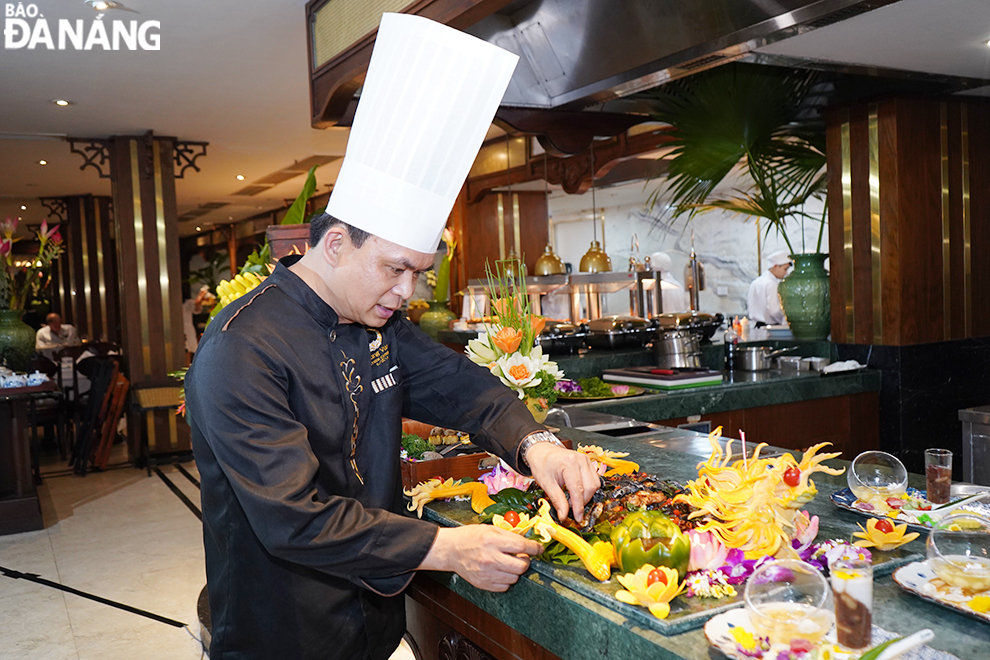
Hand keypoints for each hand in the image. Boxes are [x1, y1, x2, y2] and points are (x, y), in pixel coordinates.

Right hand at [420, 525, 542, 591]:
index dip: (534, 548)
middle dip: (526, 561)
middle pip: (521, 566)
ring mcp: (486, 573)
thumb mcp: (490, 529)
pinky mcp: (483, 583)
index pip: (521, 546)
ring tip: (508, 563)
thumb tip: (527, 544)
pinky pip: (504, 587)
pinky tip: (500, 571)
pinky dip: (506, 580)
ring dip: (515, 571)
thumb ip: (509, 536)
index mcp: (492, 541)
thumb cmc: (470, 537)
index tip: (539, 549)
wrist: (451, 550)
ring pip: (514, 578)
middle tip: (522, 556)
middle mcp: (490, 558)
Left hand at [524, 443, 599, 523]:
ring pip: (595, 485)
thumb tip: (564, 516)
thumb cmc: (542, 464)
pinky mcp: (588, 463)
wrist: (542, 451)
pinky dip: (587, 489)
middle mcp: (581, 460)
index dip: (578, 506)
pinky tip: (576, 491)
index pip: (578, 490)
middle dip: (582, 501)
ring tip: (572, 498)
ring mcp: (586, 460)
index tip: (578, 518)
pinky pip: (594, 480)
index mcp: (569, 463)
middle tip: (570, 507)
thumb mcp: (546, 483)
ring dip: (586, 496)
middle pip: (590, 488)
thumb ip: (557, 500)